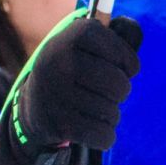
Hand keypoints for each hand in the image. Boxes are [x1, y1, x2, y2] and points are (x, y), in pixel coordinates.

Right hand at [14, 14, 142, 149]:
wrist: (33, 106)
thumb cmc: (73, 71)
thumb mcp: (85, 45)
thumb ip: (114, 34)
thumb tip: (132, 29)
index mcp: (70, 37)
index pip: (118, 51)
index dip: (128, 62)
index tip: (122, 68)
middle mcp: (59, 62)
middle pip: (119, 84)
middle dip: (120, 91)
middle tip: (108, 92)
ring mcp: (56, 94)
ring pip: (112, 111)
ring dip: (111, 114)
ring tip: (95, 109)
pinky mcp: (59, 124)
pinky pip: (104, 135)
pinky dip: (105, 135)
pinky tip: (93, 128)